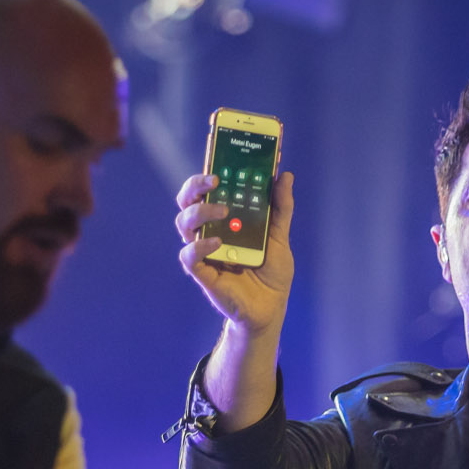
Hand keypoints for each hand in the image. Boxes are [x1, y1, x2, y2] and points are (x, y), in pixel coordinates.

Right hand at [175, 170, 296, 336]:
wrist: (271, 308)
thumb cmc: (271, 272)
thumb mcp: (280, 236)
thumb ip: (281, 208)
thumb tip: (285, 176)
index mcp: (224, 219)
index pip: (207, 190)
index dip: (205, 173)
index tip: (218, 160)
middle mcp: (209, 231)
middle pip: (187, 201)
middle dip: (194, 186)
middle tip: (214, 181)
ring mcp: (204, 251)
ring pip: (184, 223)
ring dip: (200, 212)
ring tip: (223, 211)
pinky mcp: (203, 273)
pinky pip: (189, 256)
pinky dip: (200, 246)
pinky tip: (218, 242)